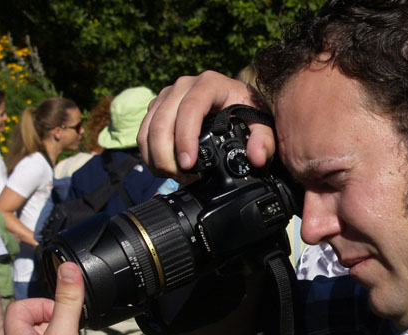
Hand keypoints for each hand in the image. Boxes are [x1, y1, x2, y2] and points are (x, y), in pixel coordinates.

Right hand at [138, 70, 275, 177]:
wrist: (236, 100)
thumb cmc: (248, 111)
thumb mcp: (262, 125)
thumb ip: (264, 141)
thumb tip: (257, 157)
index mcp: (210, 84)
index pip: (190, 108)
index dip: (185, 137)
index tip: (188, 164)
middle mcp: (184, 85)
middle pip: (163, 119)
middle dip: (167, 154)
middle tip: (181, 177)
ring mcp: (168, 95)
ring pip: (149, 127)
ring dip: (156, 156)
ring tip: (175, 176)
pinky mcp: (158, 107)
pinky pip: (144, 131)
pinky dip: (150, 153)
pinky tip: (164, 169)